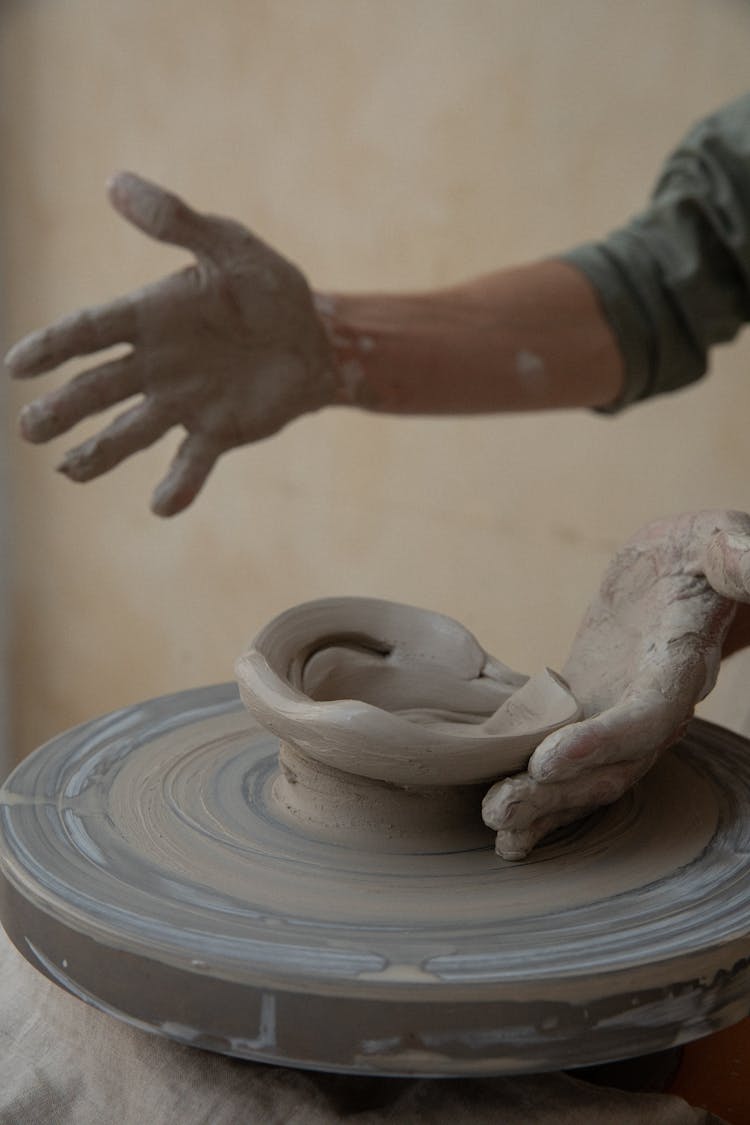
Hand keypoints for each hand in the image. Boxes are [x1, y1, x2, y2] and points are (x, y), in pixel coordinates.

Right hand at [5, 173, 338, 515]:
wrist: (318, 337)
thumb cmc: (269, 287)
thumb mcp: (228, 246)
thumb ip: (176, 222)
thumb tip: (114, 182)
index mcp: (150, 317)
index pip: (89, 331)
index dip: (52, 348)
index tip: (16, 365)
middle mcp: (156, 365)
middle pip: (96, 389)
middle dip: (62, 409)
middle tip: (28, 429)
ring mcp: (183, 403)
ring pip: (129, 431)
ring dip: (98, 452)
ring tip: (68, 471)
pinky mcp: (216, 433)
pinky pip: (191, 463)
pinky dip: (178, 486)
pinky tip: (162, 506)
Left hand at [483, 510, 749, 858]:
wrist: (686, 566)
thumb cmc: (706, 550)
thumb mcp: (722, 540)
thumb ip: (736, 558)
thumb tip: (743, 559)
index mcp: (683, 664)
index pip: (647, 717)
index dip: (602, 743)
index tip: (547, 760)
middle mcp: (656, 703)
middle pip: (612, 764)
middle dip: (557, 793)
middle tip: (499, 810)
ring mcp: (622, 711)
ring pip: (588, 772)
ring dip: (542, 801)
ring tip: (496, 823)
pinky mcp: (593, 704)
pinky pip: (568, 754)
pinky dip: (538, 784)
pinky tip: (505, 808)